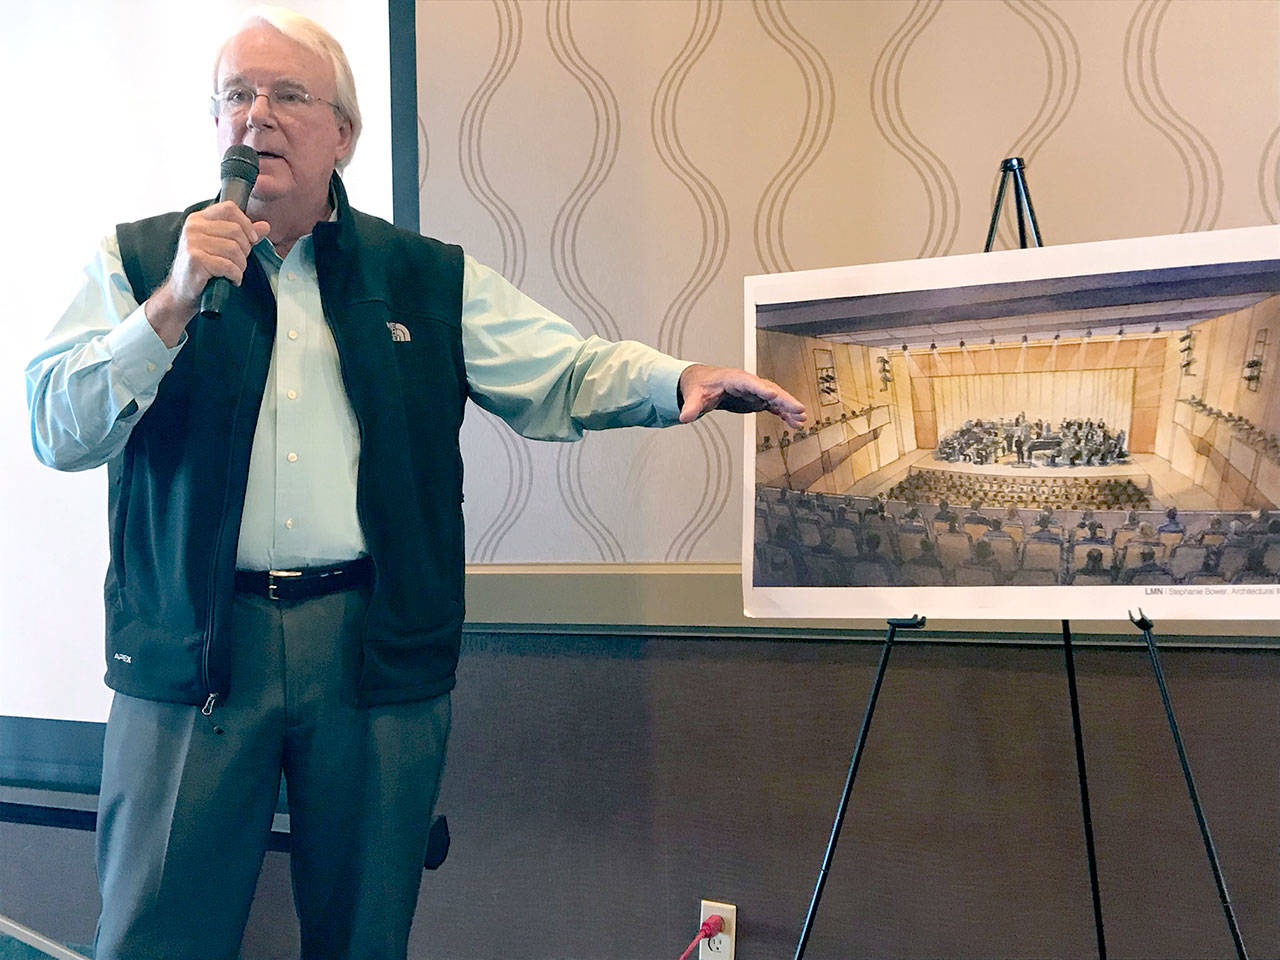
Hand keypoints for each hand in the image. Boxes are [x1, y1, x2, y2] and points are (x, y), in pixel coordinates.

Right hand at [145, 202, 269, 345]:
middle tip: (238, 262)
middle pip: (236, 231)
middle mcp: (193, 227)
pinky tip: (230, 279)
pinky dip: (235, 275)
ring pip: (234, 249)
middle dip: (245, 250)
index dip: (246, 224)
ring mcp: (192, 243)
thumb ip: (243, 235)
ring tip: (233, 272)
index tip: (251, 239)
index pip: (229, 208)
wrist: (182, 292)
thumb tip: (265, 226)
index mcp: (199, 219)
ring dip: (240, 266)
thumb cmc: (202, 269)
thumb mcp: (222, 247)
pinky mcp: (195, 260)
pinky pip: (229, 265)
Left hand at [678, 363, 805, 427]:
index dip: (761, 388)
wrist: (703, 383)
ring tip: (801, 419)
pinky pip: (774, 406)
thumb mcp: (694, 396)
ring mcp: (755, 391)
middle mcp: (748, 383)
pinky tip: (795, 423)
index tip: (773, 395)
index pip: (750, 383)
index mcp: (734, 379)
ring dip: (788, 408)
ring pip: (776, 398)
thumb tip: (685, 417)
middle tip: (799, 409)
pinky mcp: (757, 400)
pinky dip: (785, 414)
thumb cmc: (700, 386)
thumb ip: (691, 407)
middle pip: (769, 389)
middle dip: (784, 399)